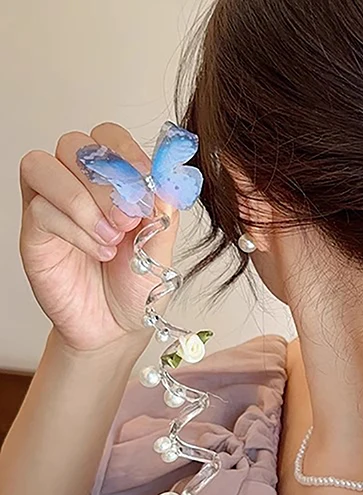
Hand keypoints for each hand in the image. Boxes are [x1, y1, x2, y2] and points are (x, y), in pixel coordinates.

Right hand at [18, 123, 179, 352]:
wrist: (115, 328)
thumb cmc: (136, 286)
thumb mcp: (161, 253)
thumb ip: (164, 218)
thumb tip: (167, 186)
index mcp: (114, 181)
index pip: (108, 137)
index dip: (127, 153)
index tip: (147, 184)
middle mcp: (78, 185)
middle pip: (74, 144)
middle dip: (105, 180)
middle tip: (129, 220)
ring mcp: (51, 204)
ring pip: (44, 166)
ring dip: (83, 200)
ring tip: (112, 237)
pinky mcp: (34, 231)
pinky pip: (40, 209)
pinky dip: (75, 230)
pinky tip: (98, 252)